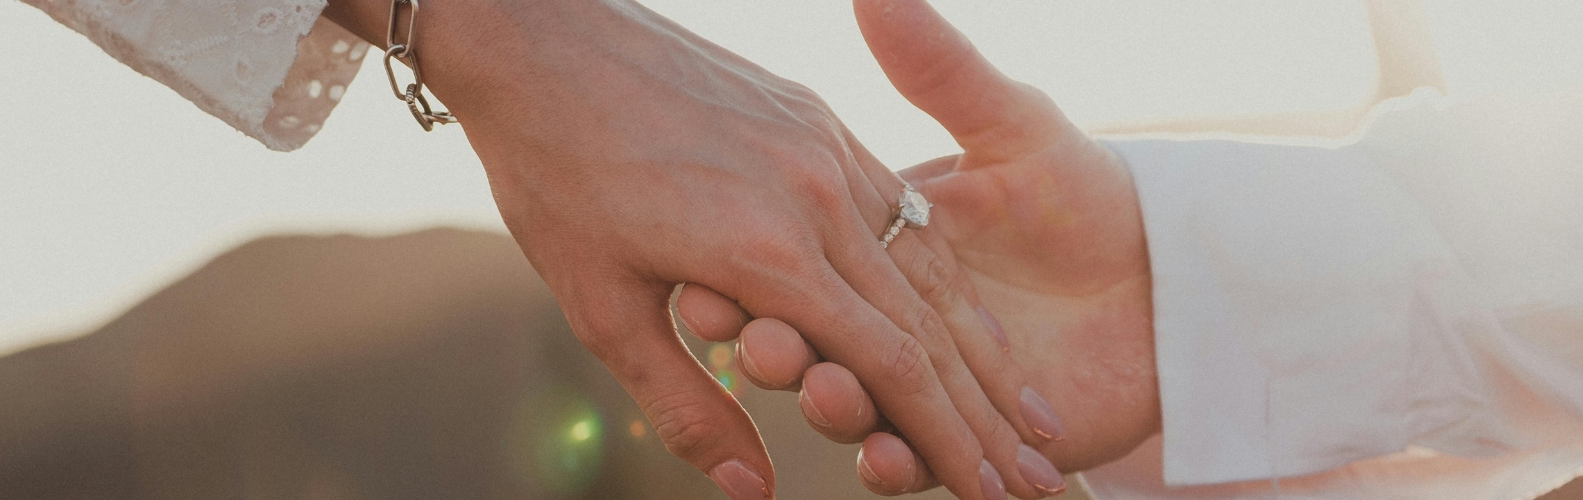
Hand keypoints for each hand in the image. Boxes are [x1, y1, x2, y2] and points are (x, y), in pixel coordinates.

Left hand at [320, 0, 1062, 498]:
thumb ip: (687, 402)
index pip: (889, 368)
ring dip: (987, 349)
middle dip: (993, 414)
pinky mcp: (821, 120)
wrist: (542, 37)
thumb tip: (754, 492)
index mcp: (768, 251)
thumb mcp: (601, 307)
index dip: (947, 441)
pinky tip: (970, 317)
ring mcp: (828, 150)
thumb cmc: (553, 176)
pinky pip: (904, 212)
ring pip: (932, 266)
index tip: (991, 496)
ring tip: (1033, 413)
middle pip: (933, 325)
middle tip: (1040, 480)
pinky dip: (946, 278)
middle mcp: (819, 196)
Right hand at [687, 0, 1160, 494]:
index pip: (798, 262)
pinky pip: (917, 460)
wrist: (1166, 280)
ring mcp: (922, 388)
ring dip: (833, 407)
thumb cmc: (1085, 195)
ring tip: (826, 395)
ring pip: (859, 402)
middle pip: (816, 339)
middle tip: (757, 344)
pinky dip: (898, 464)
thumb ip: (941, 71)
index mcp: (878, 247)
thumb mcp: (1011, 125)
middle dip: (782, 347)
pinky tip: (887, 462)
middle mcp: (885, 319)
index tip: (711, 282)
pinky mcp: (964, 444)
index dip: (751, 276)